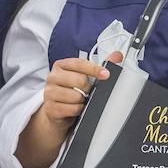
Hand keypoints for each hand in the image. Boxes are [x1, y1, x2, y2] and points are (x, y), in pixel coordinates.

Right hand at [16, 52, 120, 167]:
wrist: (55, 111)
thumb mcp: (83, 76)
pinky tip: (75, 108)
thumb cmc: (70, 90)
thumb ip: (99, 66)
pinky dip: (78, 110)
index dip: (94, 69)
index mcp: (61, 65)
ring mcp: (49, 92)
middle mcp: (53, 77)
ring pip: (76, 96)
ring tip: (80, 100)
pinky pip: (72, 109)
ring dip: (83, 100)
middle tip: (88, 91)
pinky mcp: (51, 108)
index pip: (79, 64)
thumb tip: (117, 55)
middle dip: (89, 88)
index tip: (106, 74)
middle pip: (80, 80)